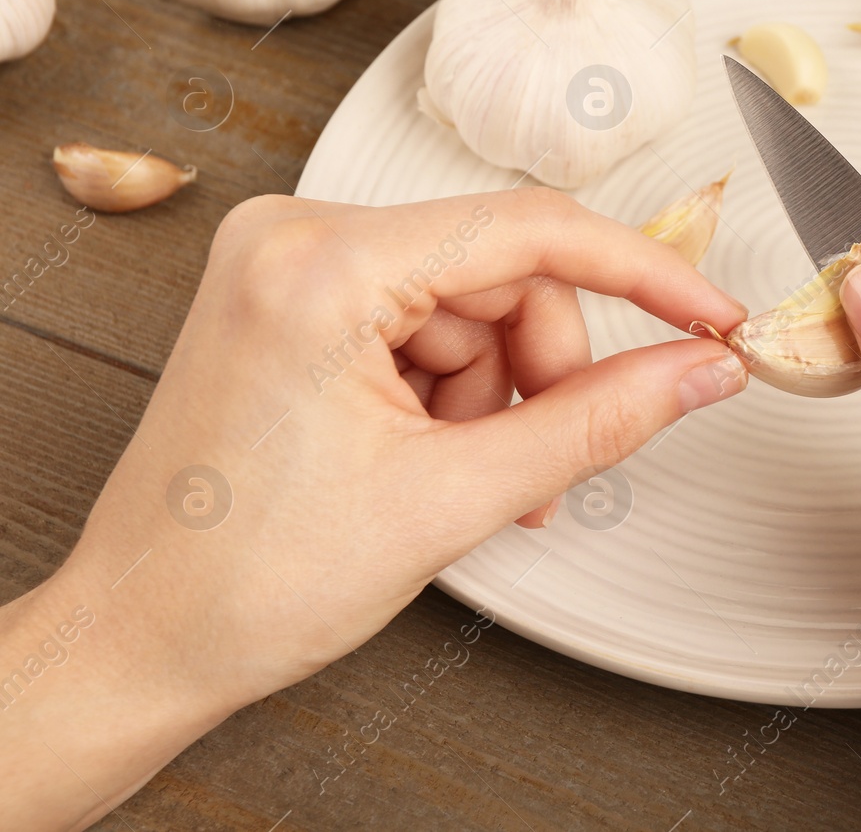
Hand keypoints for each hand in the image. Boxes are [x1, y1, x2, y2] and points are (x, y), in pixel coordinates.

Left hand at [0, 190, 747, 830]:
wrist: (142, 640)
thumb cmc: (245, 581)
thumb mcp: (453, 499)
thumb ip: (597, 422)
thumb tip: (696, 371)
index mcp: (320, 266)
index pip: (531, 230)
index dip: (643, 275)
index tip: (708, 315)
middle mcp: (293, 241)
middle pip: (503, 273)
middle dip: (543, 372)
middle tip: (546, 461)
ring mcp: (289, 269)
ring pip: (472, 306)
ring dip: (499, 395)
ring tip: (471, 480)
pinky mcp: (294, 303)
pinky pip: (425, 325)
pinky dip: (455, 395)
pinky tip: (437, 461)